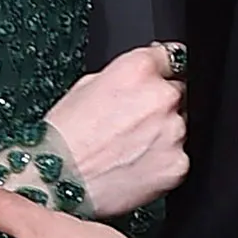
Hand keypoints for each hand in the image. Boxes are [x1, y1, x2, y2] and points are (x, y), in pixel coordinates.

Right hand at [45, 42, 186, 218]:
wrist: (56, 180)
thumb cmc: (63, 135)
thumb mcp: (86, 85)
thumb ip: (125, 75)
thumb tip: (145, 76)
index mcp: (138, 69)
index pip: (172, 57)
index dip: (164, 70)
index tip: (163, 78)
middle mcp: (161, 96)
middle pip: (179, 93)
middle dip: (161, 105)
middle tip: (133, 124)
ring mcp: (173, 132)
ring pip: (181, 127)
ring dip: (163, 134)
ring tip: (129, 149)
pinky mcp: (177, 164)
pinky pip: (179, 157)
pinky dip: (162, 162)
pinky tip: (134, 166)